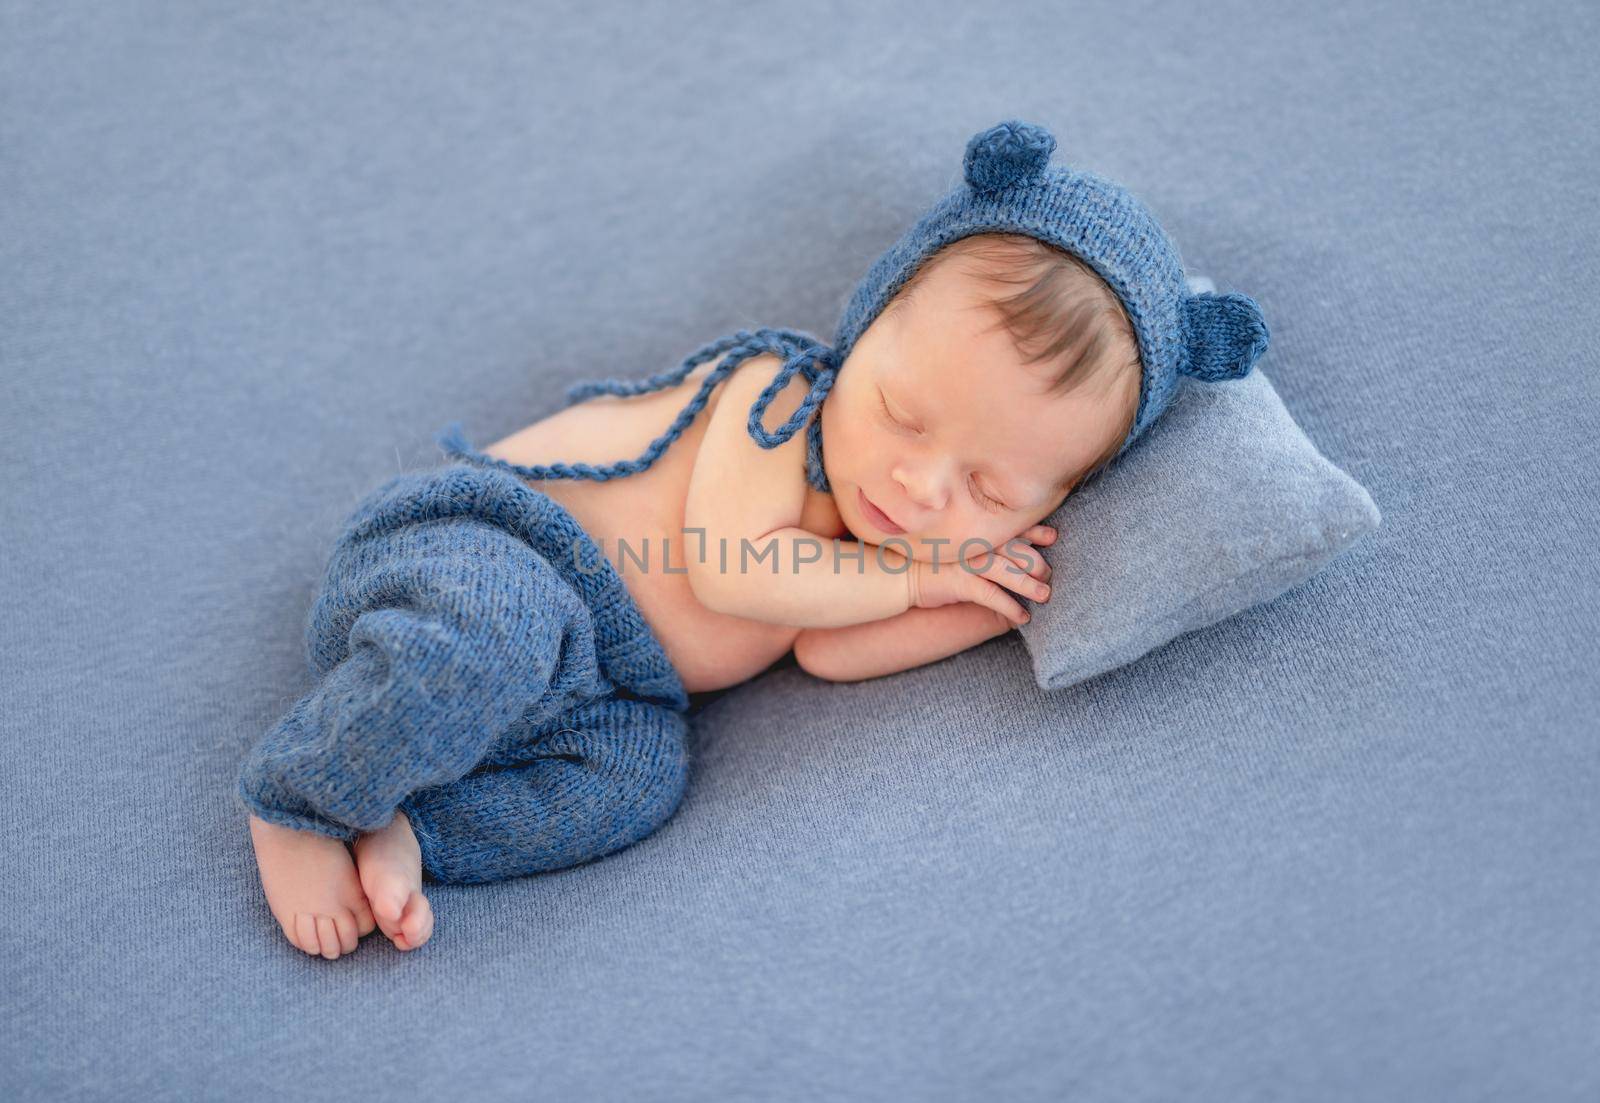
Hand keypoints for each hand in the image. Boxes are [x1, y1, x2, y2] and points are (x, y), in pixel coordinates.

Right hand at [907, 524, 1055, 626]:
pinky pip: (993, 596)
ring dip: (1030, 586)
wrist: (899, 574)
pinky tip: (1022, 618)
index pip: (1012, 528)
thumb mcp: (953, 544)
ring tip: (1045, 596)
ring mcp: (970, 563)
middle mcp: (976, 544)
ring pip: (1010, 572)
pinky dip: (1011, 608)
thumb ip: (977, 543)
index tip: (1052, 537)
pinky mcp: (963, 583)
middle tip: (1049, 574)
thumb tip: (1001, 551)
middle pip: (1017, 550)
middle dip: (1037, 563)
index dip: (1035, 532)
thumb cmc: (928, 560)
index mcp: (976, 532)